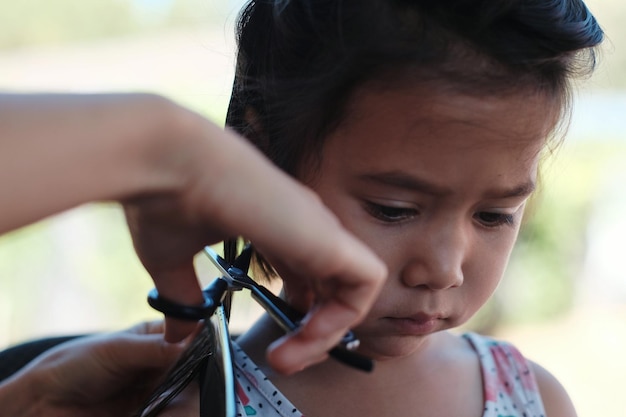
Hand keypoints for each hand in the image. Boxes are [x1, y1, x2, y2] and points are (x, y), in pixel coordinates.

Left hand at [0, 321, 187, 416]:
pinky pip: (171, 412)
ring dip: (185, 398)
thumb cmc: (73, 365)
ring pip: (186, 393)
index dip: (203, 344)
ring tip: (175, 402)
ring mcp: (156, 390)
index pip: (191, 336)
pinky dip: (173, 412)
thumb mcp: (116, 350)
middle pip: (194, 367)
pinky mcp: (149, 413)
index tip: (210, 354)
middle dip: (197, 376)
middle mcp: (160, 363)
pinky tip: (168, 411)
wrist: (42, 406)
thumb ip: (154, 347)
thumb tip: (191, 341)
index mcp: (155, 338)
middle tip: (195, 384)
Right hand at [122, 105, 386, 373]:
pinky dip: (345, 315)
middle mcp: (302, 228)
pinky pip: (366, 284)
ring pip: (353, 290)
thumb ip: (185, 296)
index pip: (308, 278)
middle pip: (333, 290)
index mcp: (274, 229)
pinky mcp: (327, 236)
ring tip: (289, 356)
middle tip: (282, 359)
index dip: (299, 317)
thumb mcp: (172, 262)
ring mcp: (317, 230)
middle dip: (313, 334)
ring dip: (327, 332)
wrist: (167, 162)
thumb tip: (178, 332)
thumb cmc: (165, 199)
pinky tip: (309, 334)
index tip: (273, 343)